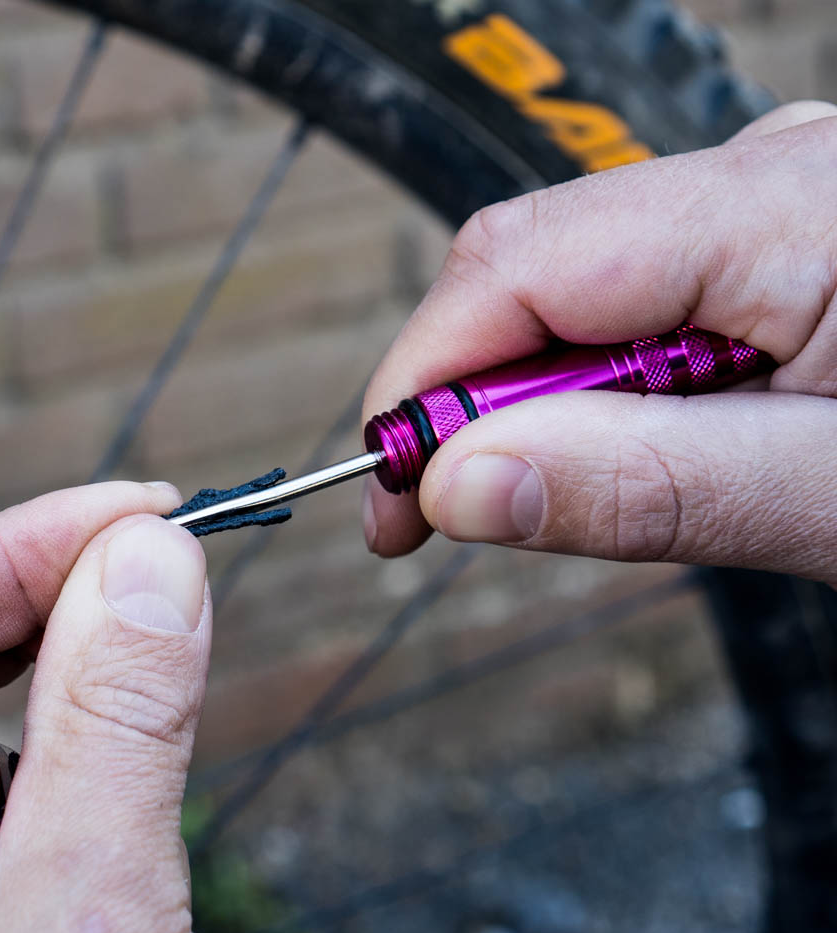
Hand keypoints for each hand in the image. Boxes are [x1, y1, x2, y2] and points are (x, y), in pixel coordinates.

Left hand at [0, 483, 234, 932]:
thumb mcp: (91, 914)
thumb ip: (115, 724)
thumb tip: (153, 552)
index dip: (11, 549)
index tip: (144, 513)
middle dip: (40, 615)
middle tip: (161, 579)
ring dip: (55, 709)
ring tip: (136, 737)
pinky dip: (58, 771)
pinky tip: (101, 811)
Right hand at [361, 101, 836, 587]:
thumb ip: (647, 488)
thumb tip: (462, 486)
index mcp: (779, 209)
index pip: (515, 268)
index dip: (421, 380)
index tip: (388, 492)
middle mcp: (757, 182)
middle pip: (530, 277)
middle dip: (468, 403)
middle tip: (452, 514)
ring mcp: (760, 213)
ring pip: (573, 302)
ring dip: (539, 407)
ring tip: (578, 489)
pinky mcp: (765, 253)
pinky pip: (629, 312)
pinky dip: (597, 393)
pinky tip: (633, 444)